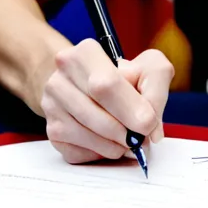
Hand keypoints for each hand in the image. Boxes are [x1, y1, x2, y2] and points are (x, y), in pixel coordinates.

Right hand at [39, 40, 171, 164]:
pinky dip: (102, 152)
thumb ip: (156, 92)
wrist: (87, 85)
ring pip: (87, 135)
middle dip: (125, 130)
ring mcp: (51, 106)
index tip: (148, 123)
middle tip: (141, 137)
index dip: (131, 108)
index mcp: (84, 54)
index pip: (107, 84)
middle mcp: (60, 78)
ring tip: (128, 139)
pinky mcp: (50, 131)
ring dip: (116, 145)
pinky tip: (109, 142)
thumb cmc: (123, 77)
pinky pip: (79, 152)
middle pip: (96, 113)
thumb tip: (152, 130)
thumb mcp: (149, 69)